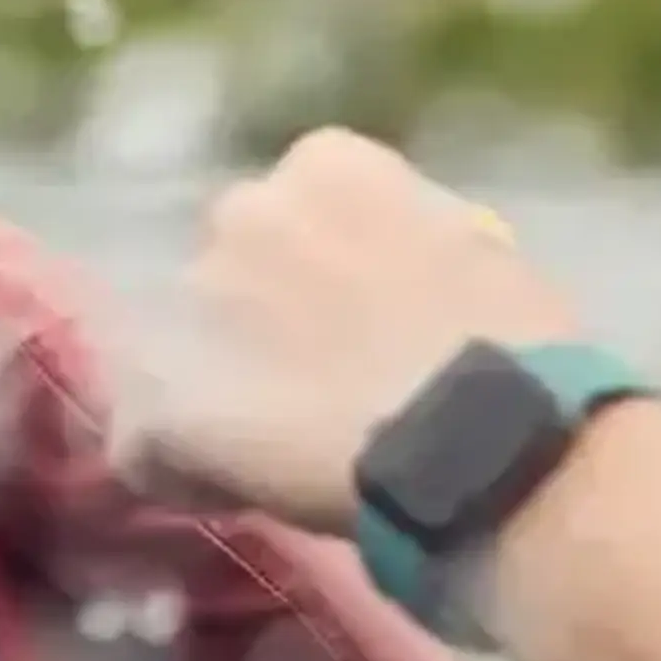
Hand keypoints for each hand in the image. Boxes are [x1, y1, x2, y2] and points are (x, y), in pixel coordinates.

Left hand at [118, 127, 585, 532]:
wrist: (484, 433)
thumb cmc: (515, 345)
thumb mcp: (470, 252)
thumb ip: (397, 248)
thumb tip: (381, 283)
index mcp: (326, 167)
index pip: (287, 210)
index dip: (308, 274)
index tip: (343, 322)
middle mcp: (243, 213)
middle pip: (225, 276)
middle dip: (250, 325)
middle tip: (306, 387)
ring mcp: (193, 304)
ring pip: (175, 356)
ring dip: (212, 394)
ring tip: (271, 448)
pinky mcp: (161, 399)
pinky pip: (145, 444)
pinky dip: (177, 471)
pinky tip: (232, 493)